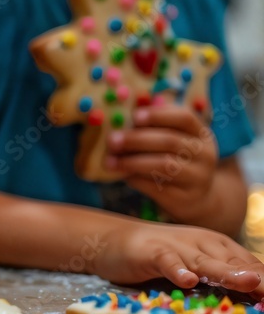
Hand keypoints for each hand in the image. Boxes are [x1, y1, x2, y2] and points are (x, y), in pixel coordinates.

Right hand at [97, 221, 263, 297]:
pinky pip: (166, 262)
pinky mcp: (151, 252)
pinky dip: (177, 270)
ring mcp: (177, 247)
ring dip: (227, 273)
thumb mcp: (196, 265)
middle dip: (257, 280)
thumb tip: (257, 291)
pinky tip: (187, 280)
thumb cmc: (159, 255)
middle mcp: (203, 244)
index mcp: (218, 247)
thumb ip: (224, 276)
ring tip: (248, 283)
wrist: (112, 239)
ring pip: (206, 262)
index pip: (250, 266)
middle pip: (235, 264)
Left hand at [104, 105, 217, 221]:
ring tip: (109, 161)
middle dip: (136, 140)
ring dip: (131, 161)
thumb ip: (155, 129)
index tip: (134, 116)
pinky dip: (136, 179)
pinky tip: (122, 175)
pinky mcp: (184, 197)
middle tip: (111, 140)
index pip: (185, 117)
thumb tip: (122, 118)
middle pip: (170, 141)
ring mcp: (197, 177)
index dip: (159, 115)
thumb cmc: (177, 161)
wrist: (197, 198)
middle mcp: (204, 154)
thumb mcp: (176, 142)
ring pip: (163, 164)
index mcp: (201, 134)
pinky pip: (156, 186)